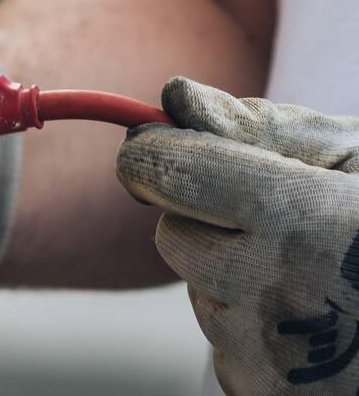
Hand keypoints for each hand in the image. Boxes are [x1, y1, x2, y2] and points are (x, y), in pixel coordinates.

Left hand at [117, 78, 358, 394]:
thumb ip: (267, 126)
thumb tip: (177, 100)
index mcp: (301, 219)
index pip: (169, 175)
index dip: (151, 152)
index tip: (151, 142)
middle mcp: (274, 291)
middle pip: (172, 235)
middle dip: (202, 218)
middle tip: (274, 221)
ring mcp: (268, 352)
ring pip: (198, 288)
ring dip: (233, 274)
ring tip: (314, 276)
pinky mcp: (262, 392)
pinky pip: (222, 340)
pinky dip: (252, 325)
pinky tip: (314, 321)